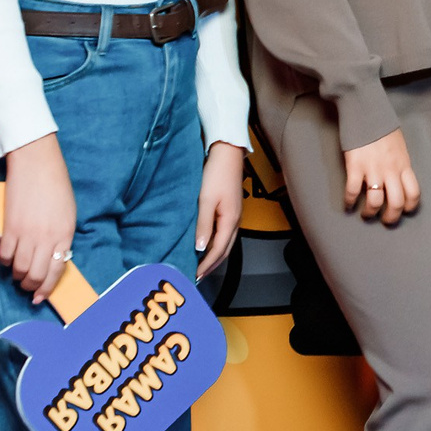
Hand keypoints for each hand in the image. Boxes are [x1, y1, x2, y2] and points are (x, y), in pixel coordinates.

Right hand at [1, 134, 77, 303]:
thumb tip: (54, 256)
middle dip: (31, 286)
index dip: (48, 288)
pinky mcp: (10, 228)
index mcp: (65, 235)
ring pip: (19, 269)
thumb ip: (62, 236)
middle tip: (27, 287)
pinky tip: (7, 259)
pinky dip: (4, 261)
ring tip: (17, 274)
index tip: (41, 297)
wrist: (37, 164)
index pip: (57, 271)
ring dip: (17, 276)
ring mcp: (27, 234)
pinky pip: (5, 255)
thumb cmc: (56, 186)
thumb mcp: (68, 213)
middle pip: (37, 275)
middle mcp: (47, 239)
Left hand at [195, 141, 245, 278]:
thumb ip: (203, 225)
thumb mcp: (206, 200)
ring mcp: (234, 216)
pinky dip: (214, 243)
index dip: (207, 265)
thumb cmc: (216, 174)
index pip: (218, 251)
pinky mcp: (230, 210)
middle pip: (224, 250)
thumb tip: (200, 247)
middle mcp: (235, 221)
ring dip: (213, 255)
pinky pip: (223, 233)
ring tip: (200, 264)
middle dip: (212, 265)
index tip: (195, 275)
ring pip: (225, 243)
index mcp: (230, 221)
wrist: (227, 154)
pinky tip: (205, 244)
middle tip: (197, 275)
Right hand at [343, 128, 420, 224]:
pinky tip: (348, 205)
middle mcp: (391, 170)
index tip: (403, 211)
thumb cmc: (382, 128)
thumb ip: (400, 163)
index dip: (409, 207)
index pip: (414, 193)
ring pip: (375, 201)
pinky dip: (350, 202)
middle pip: (396, 203)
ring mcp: (373, 169)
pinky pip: (353, 191)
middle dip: (391, 217)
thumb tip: (399, 178)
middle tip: (385, 220)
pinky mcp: (355, 166)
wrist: (365, 111)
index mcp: (404, 165)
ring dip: (370, 212)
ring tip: (366, 214)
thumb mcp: (400, 146)